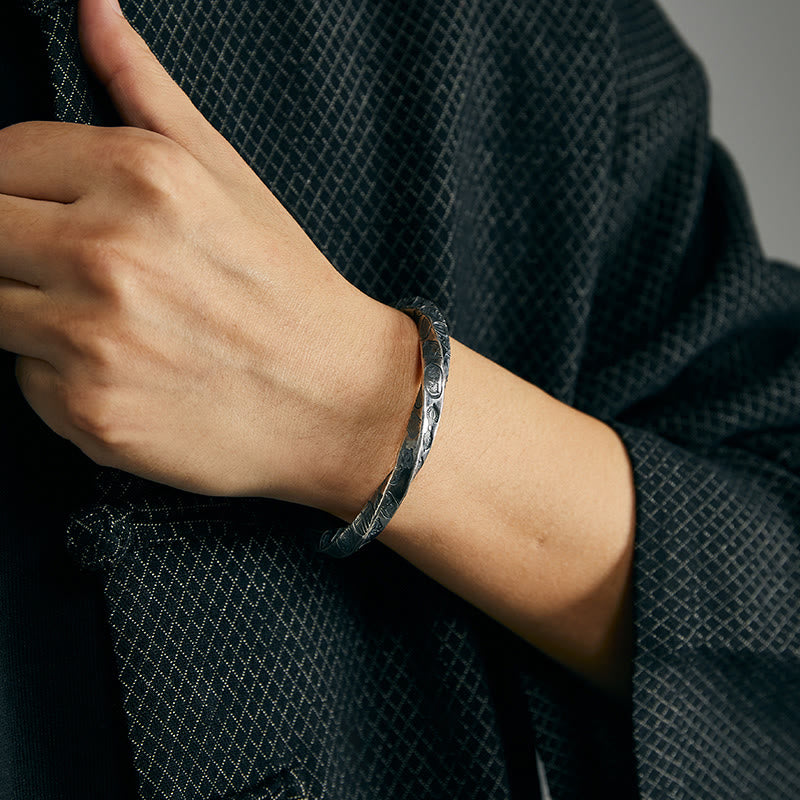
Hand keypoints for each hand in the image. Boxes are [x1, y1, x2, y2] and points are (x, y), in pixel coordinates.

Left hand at [0, 0, 419, 504]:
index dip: (18, 189)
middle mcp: (109, 253)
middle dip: (17, 252)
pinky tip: (129, 376)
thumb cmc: (289, 290)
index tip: (48, 216)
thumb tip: (92, 9)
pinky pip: (28, 383)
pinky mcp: (92, 413)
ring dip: (35, 316)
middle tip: (82, 278)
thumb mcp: (230, 178)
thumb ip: (146, 90)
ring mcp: (95, 339)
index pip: (1, 156)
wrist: (339, 400)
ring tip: (114, 327)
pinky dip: (64, 379)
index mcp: (143, 177)